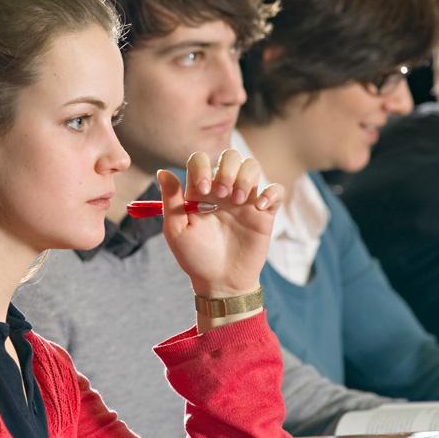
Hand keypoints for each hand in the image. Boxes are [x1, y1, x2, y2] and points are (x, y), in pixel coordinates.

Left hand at [157, 150, 281, 299]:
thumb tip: (163, 172)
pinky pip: (276, 190)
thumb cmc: (195, 257)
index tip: (200, 190)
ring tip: (237, 201)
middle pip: (231, 156)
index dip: (201, 167)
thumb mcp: (177, 230)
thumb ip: (171, 200)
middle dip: (227, 169)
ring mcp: (245, 200)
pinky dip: (271, 193)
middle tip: (223, 194)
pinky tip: (260, 208)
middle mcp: (223, 191)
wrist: (220, 281)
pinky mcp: (264, 213)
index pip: (200, 160)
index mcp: (200, 191)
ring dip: (246, 177)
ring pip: (252, 166)